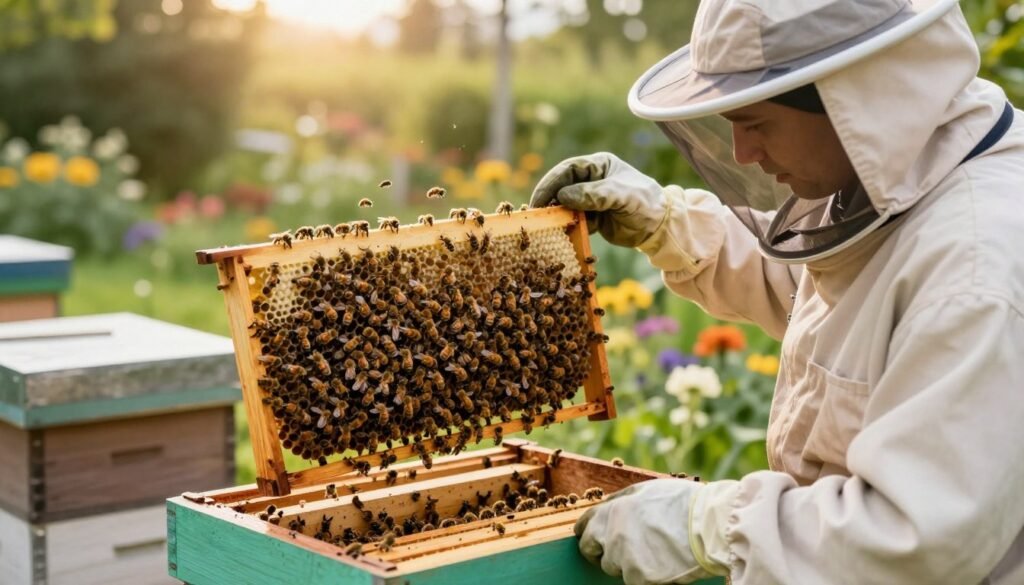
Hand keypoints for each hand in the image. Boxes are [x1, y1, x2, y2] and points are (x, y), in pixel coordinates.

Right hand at [529, 152, 669, 247]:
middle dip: (549, 199)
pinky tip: (558, 233)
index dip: (552, 182)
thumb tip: (564, 196)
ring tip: (544, 225)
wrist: (660, 227)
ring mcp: (590, 199)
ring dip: (555, 214)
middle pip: (562, 186)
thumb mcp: (621, 195)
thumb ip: (594, 194)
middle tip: (536, 213)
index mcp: (599, 166)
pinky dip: (565, 226)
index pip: (568, 170)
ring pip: (565, 204)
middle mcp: (592, 180)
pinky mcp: (592, 217)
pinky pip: (573, 220)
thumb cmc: (644, 203)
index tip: (541, 198)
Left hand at [575, 478, 712, 584]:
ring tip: (652, 552)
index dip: (587, 532)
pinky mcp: (638, 578)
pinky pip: (634, 580)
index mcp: (613, 510)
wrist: (710, 528)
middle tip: (617, 551)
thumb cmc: (683, 504)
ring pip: (613, 567)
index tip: (590, 537)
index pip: (585, 525)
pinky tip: (662, 565)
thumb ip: (623, 500)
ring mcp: (623, 558)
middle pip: (590, 549)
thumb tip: (609, 506)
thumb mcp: (648, 490)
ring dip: (626, 564)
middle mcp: (612, 534)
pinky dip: (644, 576)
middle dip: (600, 551)